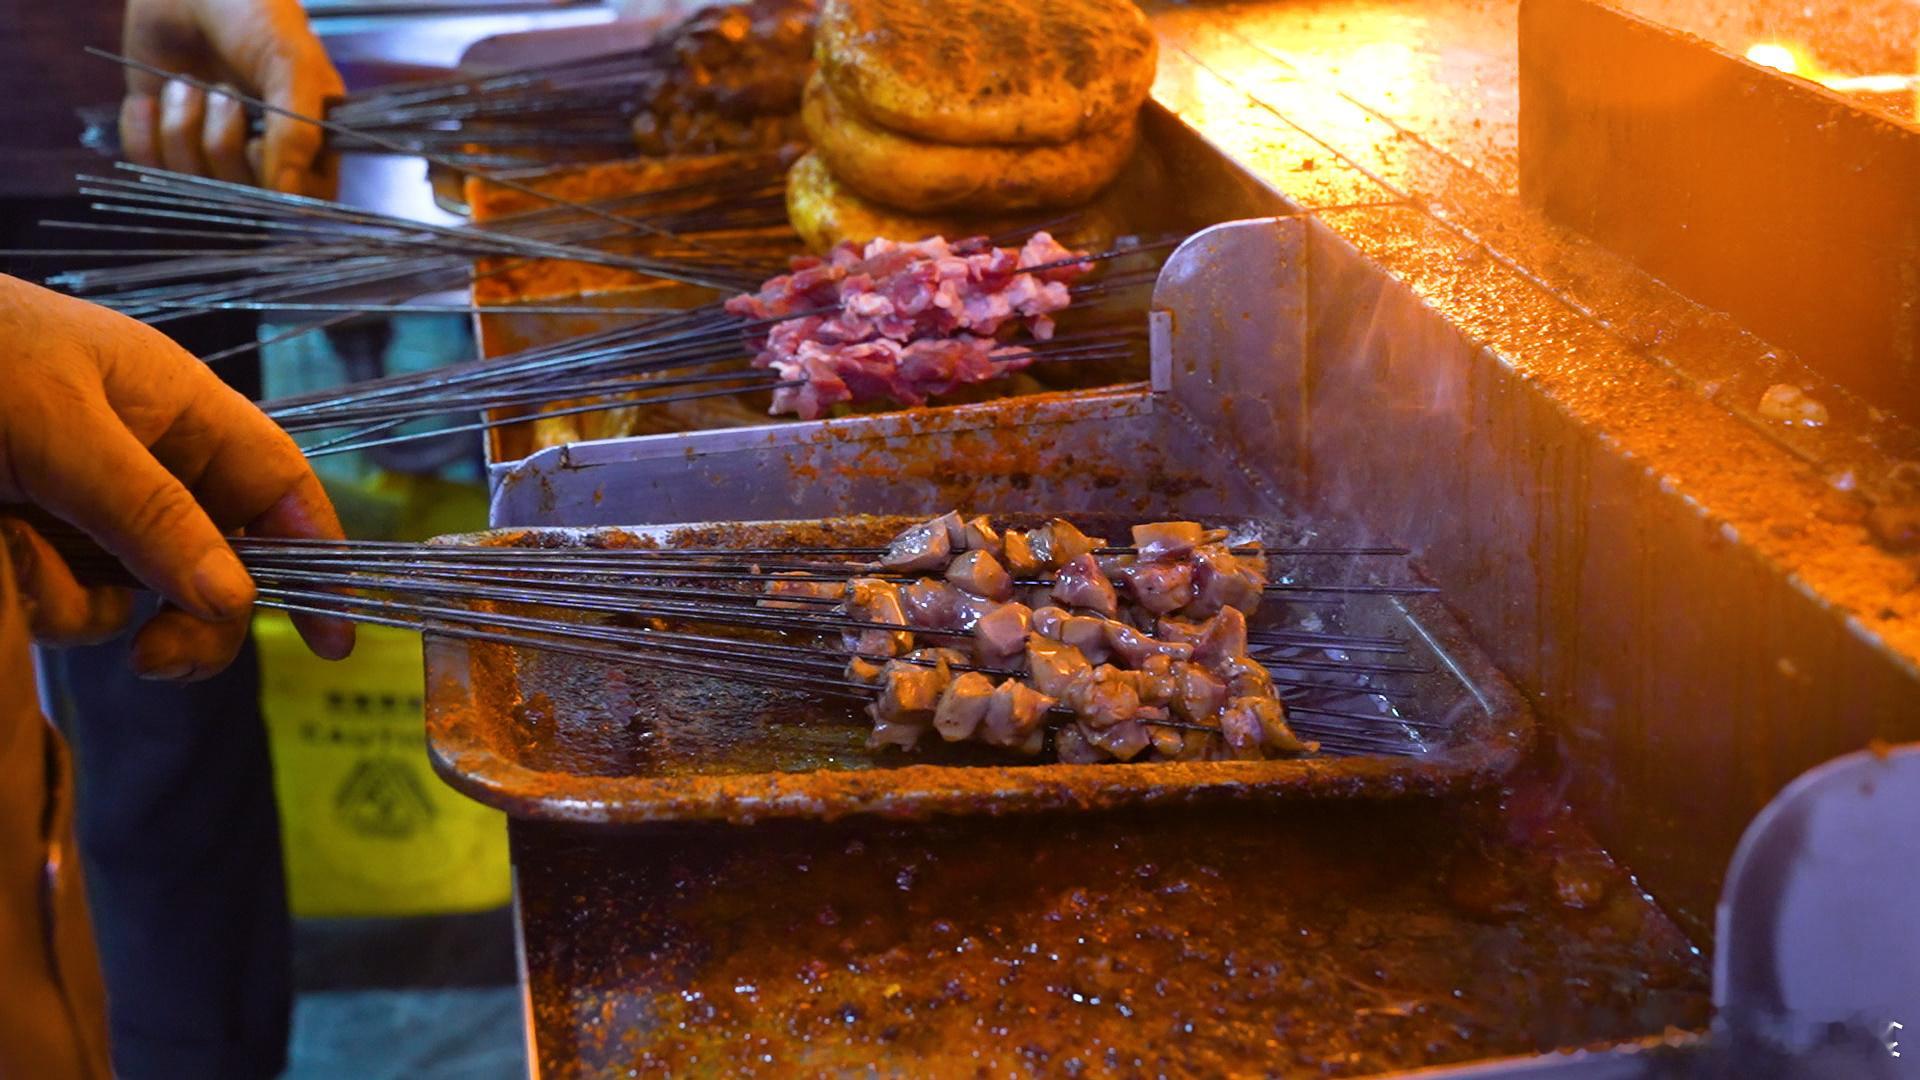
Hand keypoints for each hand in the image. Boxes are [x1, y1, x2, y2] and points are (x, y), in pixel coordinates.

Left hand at [0, 276, 353, 678]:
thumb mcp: (61, 428)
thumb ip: (151, 513)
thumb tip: (236, 600)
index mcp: (181, 410)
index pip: (282, 489)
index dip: (320, 559)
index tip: (334, 642)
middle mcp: (147, 462)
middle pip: (219, 565)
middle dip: (192, 618)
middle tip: (153, 663)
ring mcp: (86, 508)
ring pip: (134, 597)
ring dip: (80, 599)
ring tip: (10, 550)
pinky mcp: (33, 543)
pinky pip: (67, 602)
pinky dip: (36, 594)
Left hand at [118, 0, 343, 196]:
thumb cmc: (253, 10)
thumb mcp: (290, 63)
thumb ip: (297, 130)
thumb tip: (286, 192)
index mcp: (310, 137)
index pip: (302, 199)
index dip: (276, 185)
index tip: (260, 139)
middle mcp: (264, 150)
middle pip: (241, 197)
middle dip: (221, 143)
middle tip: (223, 92)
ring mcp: (212, 146)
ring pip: (192, 182)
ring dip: (182, 127)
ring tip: (186, 83)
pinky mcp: (165, 135)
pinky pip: (151, 165)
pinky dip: (144, 132)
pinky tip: (152, 98)